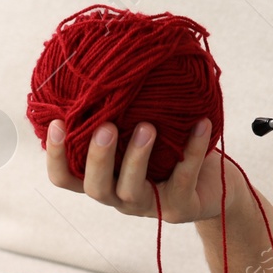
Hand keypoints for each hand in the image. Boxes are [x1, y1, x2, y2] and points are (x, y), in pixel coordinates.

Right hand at [45, 117, 230, 222]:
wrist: (216, 185)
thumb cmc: (172, 151)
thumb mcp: (143, 129)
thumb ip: (124, 114)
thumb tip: (112, 63)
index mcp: (104, 177)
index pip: (65, 177)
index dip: (56, 155)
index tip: (57, 122)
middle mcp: (119, 196)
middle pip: (95, 187)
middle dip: (97, 157)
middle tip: (106, 126)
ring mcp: (148, 206)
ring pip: (131, 190)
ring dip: (136, 158)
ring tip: (147, 127)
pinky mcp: (179, 209)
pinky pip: (183, 179)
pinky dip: (191, 151)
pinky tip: (201, 124)